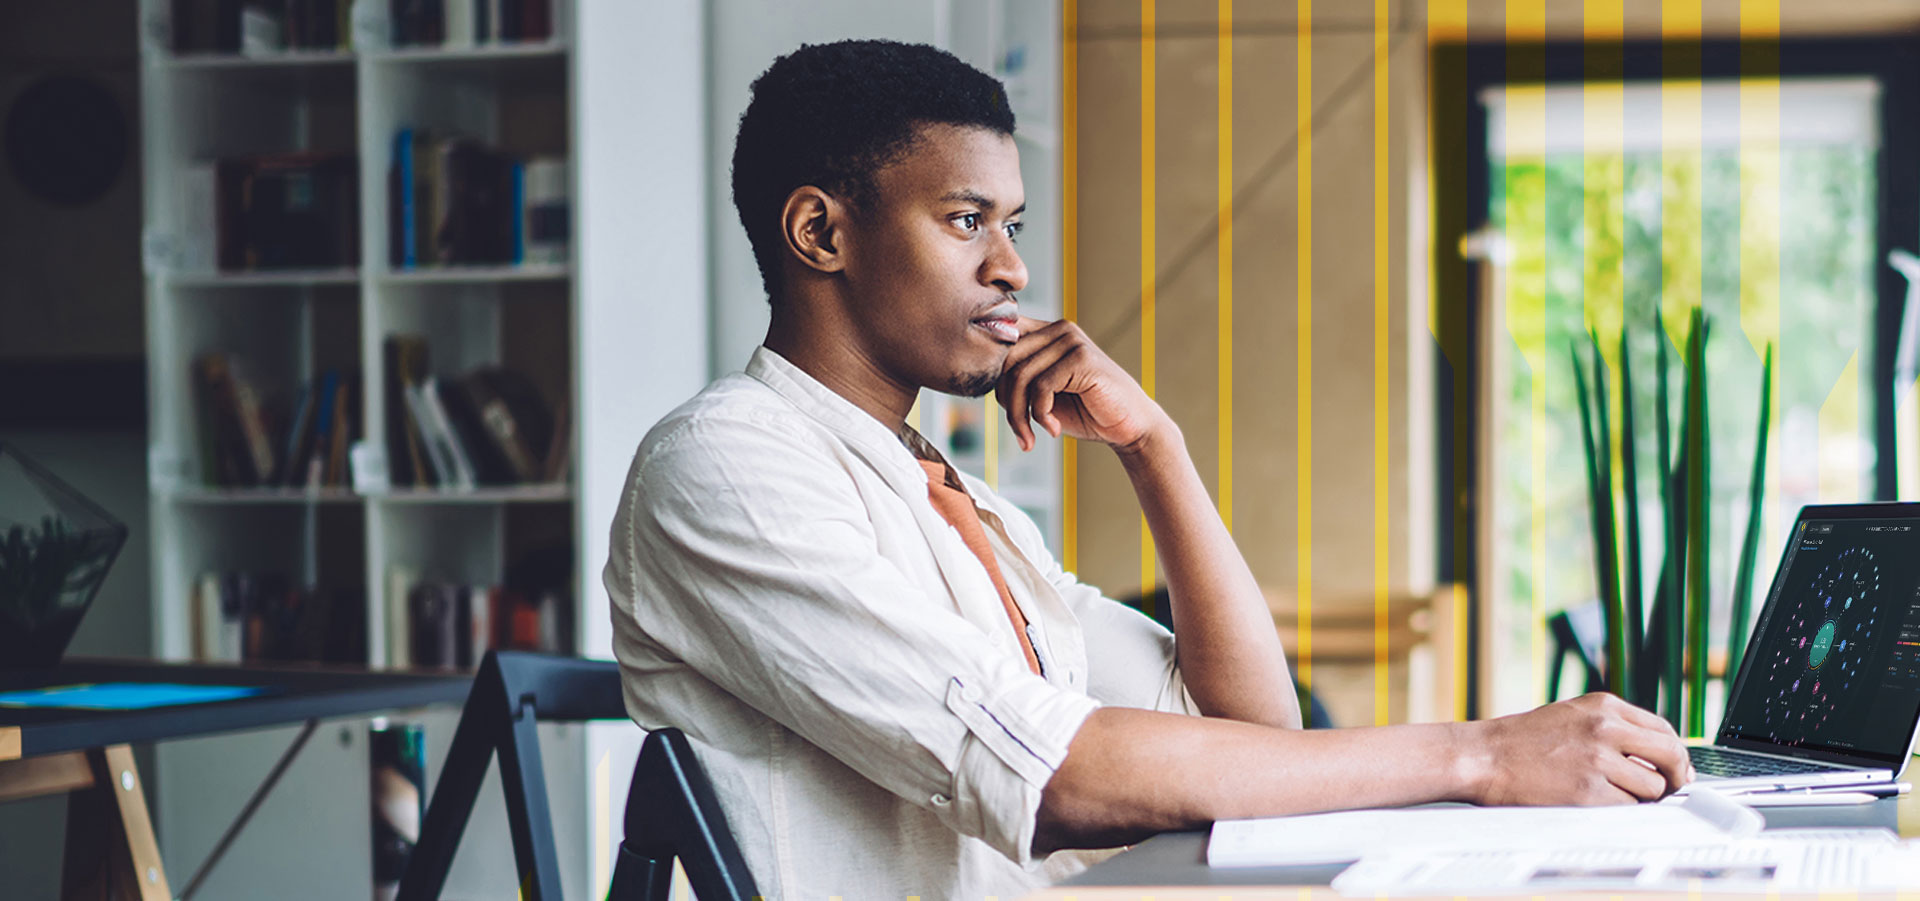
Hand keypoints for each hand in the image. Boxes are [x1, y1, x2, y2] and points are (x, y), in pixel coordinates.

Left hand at [996, 317, 1168, 452]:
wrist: (1128, 426)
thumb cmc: (1083, 411)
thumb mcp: (1042, 395)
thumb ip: (1016, 380)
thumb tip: (981, 377)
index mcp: (1045, 333)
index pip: (1000, 341)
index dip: (991, 374)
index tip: (1004, 408)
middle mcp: (1057, 329)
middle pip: (1005, 360)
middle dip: (1006, 403)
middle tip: (1020, 432)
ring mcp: (1070, 340)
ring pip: (1020, 376)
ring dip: (1020, 416)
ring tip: (1031, 436)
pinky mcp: (1081, 358)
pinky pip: (1041, 387)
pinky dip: (1040, 415)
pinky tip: (1053, 429)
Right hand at [1469, 692, 1692, 805]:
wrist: (1485, 757)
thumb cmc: (1524, 740)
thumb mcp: (1574, 715)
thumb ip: (1615, 726)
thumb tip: (1660, 755)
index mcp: (1604, 706)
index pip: (1664, 729)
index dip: (1676, 754)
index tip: (1675, 769)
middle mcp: (1605, 729)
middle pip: (1670, 755)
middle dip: (1676, 777)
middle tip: (1671, 788)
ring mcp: (1598, 761)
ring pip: (1653, 787)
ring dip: (1643, 797)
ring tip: (1617, 794)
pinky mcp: (1587, 793)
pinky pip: (1629, 807)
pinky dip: (1622, 810)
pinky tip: (1601, 803)